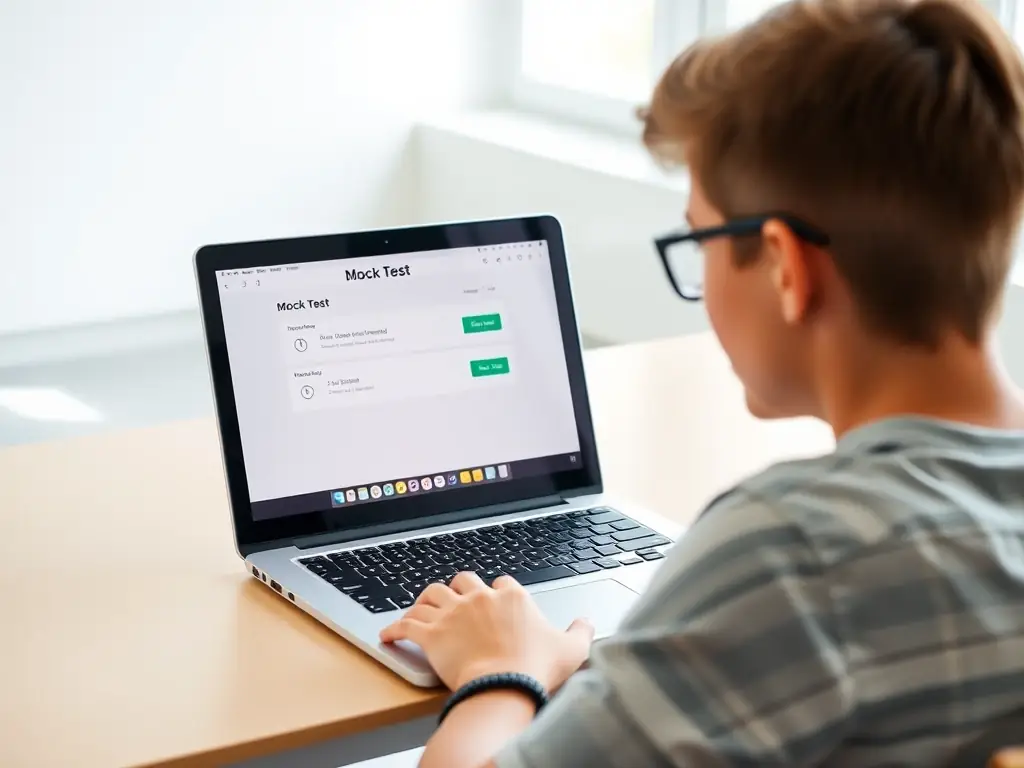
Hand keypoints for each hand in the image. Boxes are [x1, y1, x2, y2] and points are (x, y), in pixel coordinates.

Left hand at [380, 572, 593, 691]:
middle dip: (459, 589)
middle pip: (463, 580)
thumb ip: (581, 632)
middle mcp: (480, 598)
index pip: (501, 583)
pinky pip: (406, 624)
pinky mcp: (431, 634)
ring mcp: (453, 614)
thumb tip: (586, 622)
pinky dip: (394, 628)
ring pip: (432, 594)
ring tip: (422, 608)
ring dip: (426, 600)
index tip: (495, 604)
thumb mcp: (571, 650)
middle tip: (456, 602)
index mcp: (512, 597)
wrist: (504, 687)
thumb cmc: (536, 670)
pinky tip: (388, 634)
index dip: (497, 593)